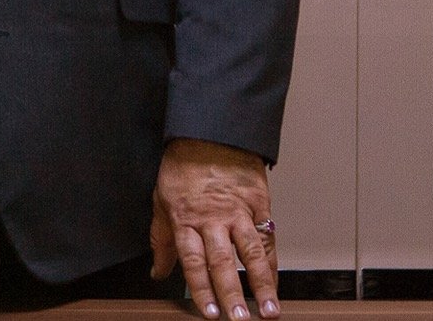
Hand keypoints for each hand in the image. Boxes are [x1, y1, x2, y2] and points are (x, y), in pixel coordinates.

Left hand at [148, 138, 276, 320]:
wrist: (210, 131)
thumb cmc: (183, 166)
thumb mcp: (161, 200)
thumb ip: (161, 239)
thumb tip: (157, 271)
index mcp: (186, 219)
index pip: (193, 262)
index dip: (201, 290)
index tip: (210, 313)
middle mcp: (213, 219)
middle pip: (222, 262)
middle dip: (231, 294)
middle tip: (238, 319)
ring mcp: (238, 211)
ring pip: (250, 253)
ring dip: (261, 285)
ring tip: (268, 310)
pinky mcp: (258, 203)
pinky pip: (267, 237)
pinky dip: (272, 262)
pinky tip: (275, 282)